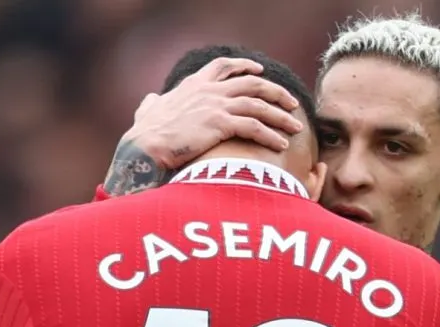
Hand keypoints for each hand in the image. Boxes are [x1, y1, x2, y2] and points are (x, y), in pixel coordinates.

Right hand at [103, 57, 303, 195]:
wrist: (145, 147)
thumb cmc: (144, 134)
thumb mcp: (147, 110)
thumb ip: (152, 103)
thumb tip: (150, 100)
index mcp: (194, 84)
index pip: (224, 66)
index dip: (245, 66)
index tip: (260, 71)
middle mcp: (209, 90)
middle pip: (252, 83)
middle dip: (276, 91)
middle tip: (292, 103)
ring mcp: (216, 105)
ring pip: (259, 105)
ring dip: (280, 116)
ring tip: (295, 127)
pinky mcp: (220, 123)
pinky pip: (254, 126)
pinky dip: (270, 135)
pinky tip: (281, 144)